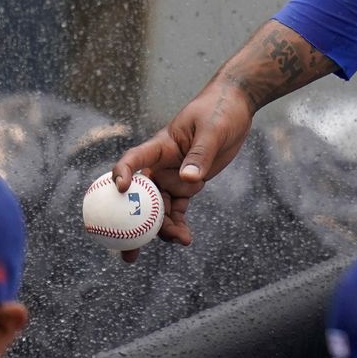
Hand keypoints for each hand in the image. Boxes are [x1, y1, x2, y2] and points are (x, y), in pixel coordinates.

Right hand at [111, 83, 255, 260]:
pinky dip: (179, 224)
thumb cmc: (219, 110)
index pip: (134, 160)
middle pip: (140, 196)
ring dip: (162, 228)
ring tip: (180, 241)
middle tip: (128, 251)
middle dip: (130, 224)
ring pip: (159, 208)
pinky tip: (185, 239)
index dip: (123, 173)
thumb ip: (201, 154)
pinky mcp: (188, 185)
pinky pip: (178, 209)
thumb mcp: (212, 130)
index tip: (121, 188)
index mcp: (160, 145)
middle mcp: (161, 164)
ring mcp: (173, 176)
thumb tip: (190, 180)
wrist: (235, 107)